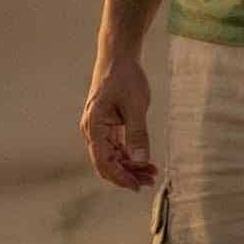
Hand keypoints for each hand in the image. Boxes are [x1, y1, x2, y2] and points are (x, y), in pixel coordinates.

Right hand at [81, 54, 158, 190]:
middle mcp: (91, 130)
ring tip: (151, 172)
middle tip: (150, 181)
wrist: (118, 57)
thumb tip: (141, 160)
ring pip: (111, 157)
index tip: (138, 186)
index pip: (103, 162)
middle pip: (106, 163)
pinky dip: (129, 156)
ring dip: (130, 167)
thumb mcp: (136, 106)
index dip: (120, 177)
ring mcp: (97, 129)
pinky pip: (115, 147)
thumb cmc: (125, 77)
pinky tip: (145, 161)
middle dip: (127, 175)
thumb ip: (138, 135)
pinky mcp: (106, 126)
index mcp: (94, 126)